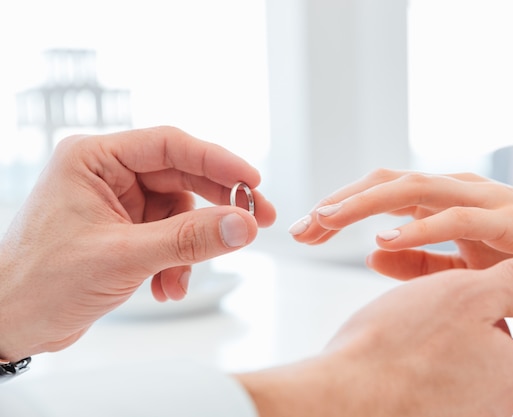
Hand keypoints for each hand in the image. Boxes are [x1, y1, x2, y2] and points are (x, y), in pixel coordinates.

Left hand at [0, 126, 275, 360]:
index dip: (217, 162)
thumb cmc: (40, 283)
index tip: (252, 182)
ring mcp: (116, 202)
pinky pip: (169, 236)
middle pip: (181, 176)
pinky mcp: (123, 229)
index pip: (170, 145)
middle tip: (255, 223)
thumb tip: (243, 225)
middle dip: (216, 207)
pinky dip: (176, 261)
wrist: (10, 324)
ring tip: (181, 279)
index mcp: (94, 159)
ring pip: (179, 212)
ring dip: (190, 248)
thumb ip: (189, 239)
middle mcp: (106, 174)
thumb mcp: (123, 257)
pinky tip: (166, 287)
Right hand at [237, 251, 512, 416]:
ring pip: (470, 359)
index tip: (505, 283)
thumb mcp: (472, 295)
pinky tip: (397, 330)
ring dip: (451, 326)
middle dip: (486, 312)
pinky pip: (440, 374)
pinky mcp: (427, 409)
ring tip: (417, 303)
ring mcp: (460, 409)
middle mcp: (496, 401)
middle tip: (455, 287)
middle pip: (510, 350)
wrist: (344, 397)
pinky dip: (427, 347)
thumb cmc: (406, 345)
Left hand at [289, 169, 512, 282]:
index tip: (303, 232)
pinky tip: (385, 240)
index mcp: (440, 201)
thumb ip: (419, 260)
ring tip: (326, 220)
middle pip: (384, 185)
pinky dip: (418, 228)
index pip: (378, 196)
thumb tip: (372, 255)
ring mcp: (481, 200)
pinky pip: (457, 220)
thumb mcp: (462, 261)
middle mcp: (454, 191)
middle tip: (299, 228)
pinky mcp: (510, 221)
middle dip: (339, 204)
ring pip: (412, 190)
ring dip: (365, 204)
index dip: (338, 209)